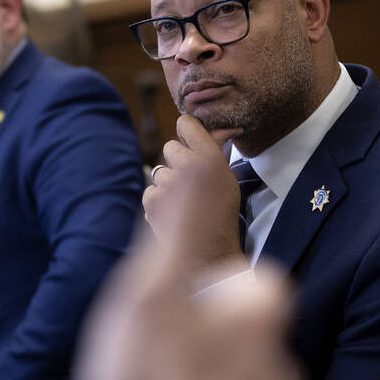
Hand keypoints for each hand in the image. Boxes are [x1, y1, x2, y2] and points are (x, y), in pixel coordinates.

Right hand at [75, 158, 300, 379]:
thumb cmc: (154, 377)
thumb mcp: (155, 284)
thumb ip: (184, 220)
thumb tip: (206, 157)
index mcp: (260, 309)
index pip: (242, 280)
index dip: (203, 288)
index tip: (175, 303)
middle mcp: (279, 359)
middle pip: (238, 333)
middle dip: (205, 339)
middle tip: (159, 354)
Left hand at [143, 114, 246, 278]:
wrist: (207, 255)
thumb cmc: (223, 217)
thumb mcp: (228, 180)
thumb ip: (217, 152)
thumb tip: (220, 130)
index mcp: (209, 158)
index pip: (186, 124)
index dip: (186, 131)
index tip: (189, 137)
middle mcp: (186, 166)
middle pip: (170, 147)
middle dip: (177, 160)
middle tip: (190, 181)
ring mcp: (166, 183)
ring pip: (160, 171)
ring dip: (168, 183)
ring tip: (184, 204)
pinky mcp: (151, 200)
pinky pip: (150, 190)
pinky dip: (158, 200)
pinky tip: (173, 214)